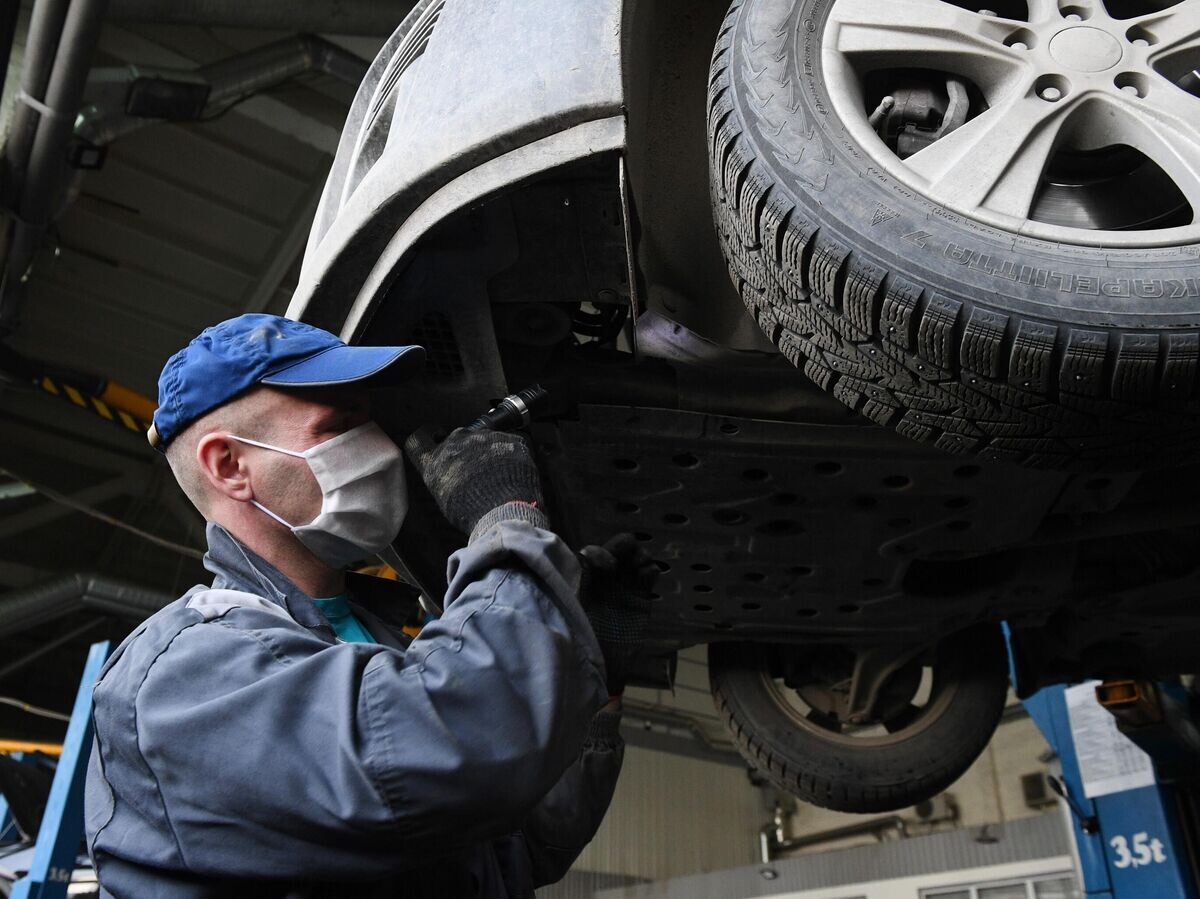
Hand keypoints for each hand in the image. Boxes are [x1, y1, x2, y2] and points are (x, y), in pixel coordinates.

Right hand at [404, 426, 544, 534]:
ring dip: (492, 452)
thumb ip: (444, 479)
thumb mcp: (445, 499)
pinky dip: (514, 454)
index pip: (418, 441)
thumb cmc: (471, 511)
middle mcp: (456, 442)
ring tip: (500, 476)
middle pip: (459, 437)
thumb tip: (452, 477)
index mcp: (435, 459)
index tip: (438, 438)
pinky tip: (515, 473)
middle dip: (469, 449)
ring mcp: (483, 437)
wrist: (502, 510)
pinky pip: (511, 442)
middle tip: (479, 469)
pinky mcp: (508, 438)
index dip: (429, 438)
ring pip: (487, 438)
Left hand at [578, 533, 657, 695]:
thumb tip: (585, 555)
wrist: (601, 663)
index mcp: (586, 578)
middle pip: (619, 550)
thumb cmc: (581, 633)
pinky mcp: (642, 598)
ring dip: (639, 556)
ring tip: (638, 565)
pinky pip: (650, 576)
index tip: (608, 563)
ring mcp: (625, 587)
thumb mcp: (573, 603)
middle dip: (625, 547)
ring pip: (636, 559)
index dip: (602, 552)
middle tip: (629, 555)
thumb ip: (577, 580)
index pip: (595, 552)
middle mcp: (606, 579)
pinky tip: (647, 573)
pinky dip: (651, 570)